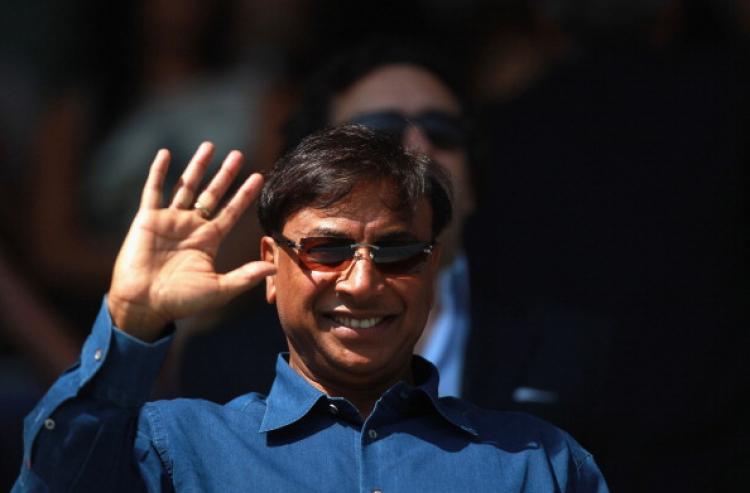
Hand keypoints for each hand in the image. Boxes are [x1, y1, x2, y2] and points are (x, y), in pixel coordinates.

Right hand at [107, 142, 275, 340]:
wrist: (144, 305)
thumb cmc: (181, 301)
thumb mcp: (219, 289)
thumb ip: (246, 276)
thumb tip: (274, 268)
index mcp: (208, 240)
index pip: (231, 212)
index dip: (244, 195)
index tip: (259, 177)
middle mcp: (191, 227)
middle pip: (212, 194)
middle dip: (225, 174)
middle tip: (238, 155)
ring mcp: (169, 221)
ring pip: (186, 187)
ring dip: (197, 166)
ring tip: (210, 146)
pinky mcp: (147, 220)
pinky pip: (153, 191)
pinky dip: (159, 172)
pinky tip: (166, 154)